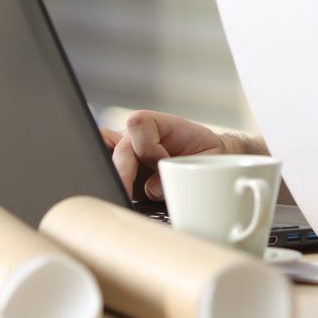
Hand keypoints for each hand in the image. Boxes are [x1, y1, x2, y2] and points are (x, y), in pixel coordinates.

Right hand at [104, 110, 243, 199]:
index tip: (161, 162)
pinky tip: (115, 193)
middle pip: (118, 145)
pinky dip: (108, 178)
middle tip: (127, 194)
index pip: (140, 123)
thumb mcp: (208, 160)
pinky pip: (106, 166)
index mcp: (163, 125)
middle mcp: (141, 136)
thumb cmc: (211, 155)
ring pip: (104, 151)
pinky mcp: (126, 172)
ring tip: (122, 193)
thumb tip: (153, 187)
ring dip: (113, 172)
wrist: (213, 161)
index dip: (147, 146)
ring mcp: (130, 153)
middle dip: (122, 171)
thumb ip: (182, 171)